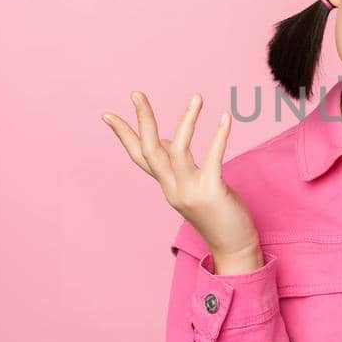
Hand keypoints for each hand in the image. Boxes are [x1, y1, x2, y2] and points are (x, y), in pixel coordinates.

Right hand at [102, 92, 259, 265]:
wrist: (233, 247)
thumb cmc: (216, 213)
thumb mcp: (190, 186)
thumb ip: (175, 165)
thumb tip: (164, 138)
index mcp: (166, 186)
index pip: (139, 156)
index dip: (123, 135)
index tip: (107, 114)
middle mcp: (172, 189)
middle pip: (149, 150)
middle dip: (142, 120)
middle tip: (137, 93)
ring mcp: (189, 191)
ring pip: (177, 150)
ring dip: (186, 121)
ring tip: (197, 97)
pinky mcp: (211, 192)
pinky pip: (211, 158)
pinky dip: (218, 136)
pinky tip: (225, 117)